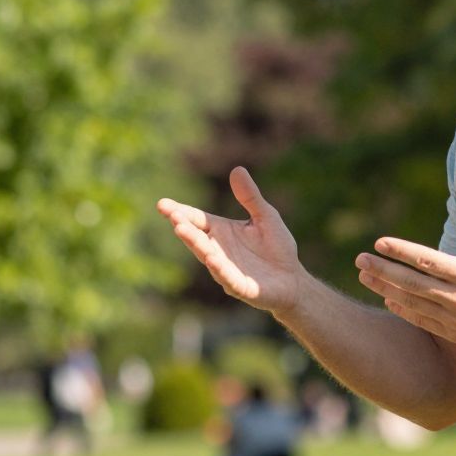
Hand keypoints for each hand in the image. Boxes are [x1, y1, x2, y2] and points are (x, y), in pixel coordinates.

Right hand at [157, 166, 301, 316]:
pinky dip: (219, 268)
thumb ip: (250, 197)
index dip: (180, 212)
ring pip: (208, 256)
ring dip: (195, 244)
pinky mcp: (241, 286)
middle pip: (197, 237)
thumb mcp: (266, 216)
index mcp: (222, 232)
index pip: (197, 220)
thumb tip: (237, 169)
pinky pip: (227, 277)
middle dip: (184, 226)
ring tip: (180, 230)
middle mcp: (219, 250)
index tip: (162, 204)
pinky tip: (211, 258)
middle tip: (171, 215)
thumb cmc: (277, 248)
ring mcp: (227, 270)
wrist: (292, 280)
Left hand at [356, 196, 455, 356]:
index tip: (380, 242)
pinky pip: (421, 321)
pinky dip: (402, 310)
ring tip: (364, 276)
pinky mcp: (453, 334)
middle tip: (361, 259)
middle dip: (383, 270)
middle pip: (412, 282)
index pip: (427, 260)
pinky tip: (386, 299)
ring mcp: (454, 318)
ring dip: (385, 289)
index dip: (401, 251)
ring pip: (411, 302)